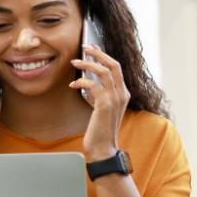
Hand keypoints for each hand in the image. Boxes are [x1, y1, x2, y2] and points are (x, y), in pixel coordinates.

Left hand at [69, 43, 127, 161]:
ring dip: (87, 64)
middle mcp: (122, 94)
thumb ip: (99, 95)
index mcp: (123, 93)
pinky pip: (93, 85)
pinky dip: (81, 82)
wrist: (103, 148)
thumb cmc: (100, 129)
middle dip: (98, 53)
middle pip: (113, 64)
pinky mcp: (105, 105)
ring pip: (103, 72)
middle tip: (84, 47)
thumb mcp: (101, 108)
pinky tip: (73, 85)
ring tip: (74, 62)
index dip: (104, 55)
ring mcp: (115, 99)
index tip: (92, 48)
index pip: (116, 68)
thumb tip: (88, 82)